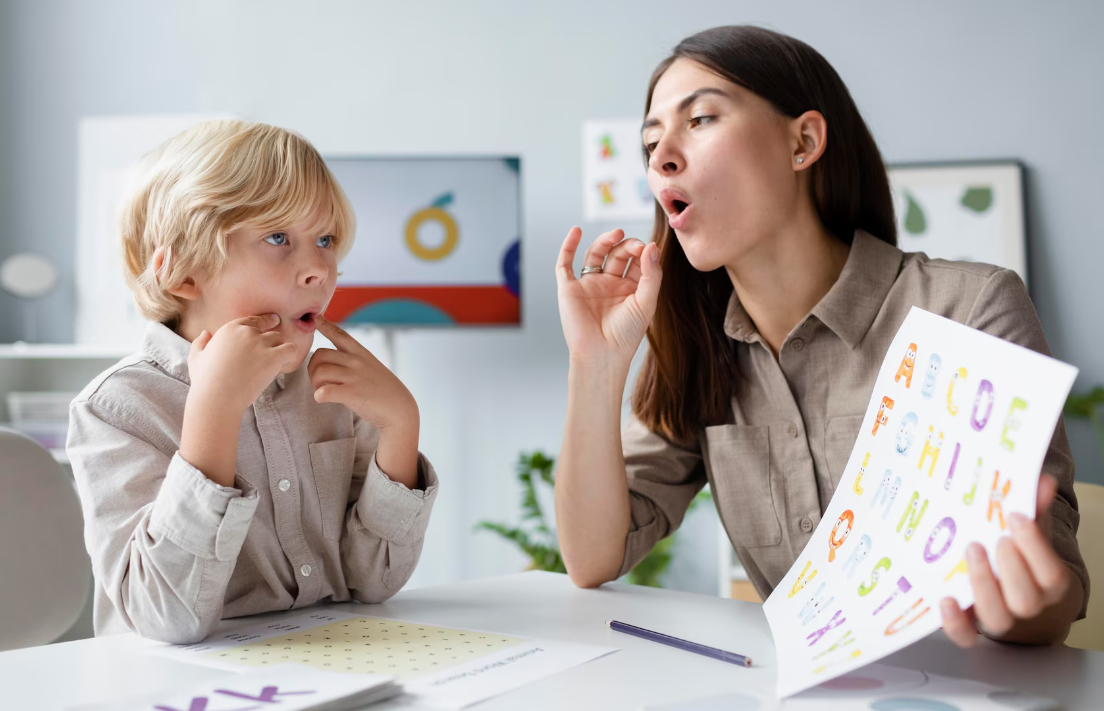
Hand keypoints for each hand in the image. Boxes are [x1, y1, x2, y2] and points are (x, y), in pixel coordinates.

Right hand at [187, 313, 298, 413]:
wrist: (217, 398)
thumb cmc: (204, 381)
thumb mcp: (196, 359)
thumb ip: (200, 343)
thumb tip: (206, 333)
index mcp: (230, 329)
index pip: (253, 321)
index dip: (263, 323)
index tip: (272, 323)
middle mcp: (247, 332)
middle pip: (268, 331)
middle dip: (269, 342)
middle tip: (270, 353)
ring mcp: (261, 344)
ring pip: (279, 339)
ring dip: (278, 349)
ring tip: (274, 362)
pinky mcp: (273, 357)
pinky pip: (291, 349)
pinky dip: (290, 355)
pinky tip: (284, 363)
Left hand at [309, 316, 417, 429]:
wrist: (400, 409)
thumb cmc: (384, 391)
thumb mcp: (371, 367)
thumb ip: (353, 362)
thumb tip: (331, 363)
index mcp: (361, 353)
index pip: (340, 334)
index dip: (326, 326)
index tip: (316, 319)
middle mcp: (357, 361)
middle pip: (320, 354)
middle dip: (312, 368)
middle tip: (318, 382)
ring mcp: (355, 376)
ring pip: (319, 372)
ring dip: (315, 384)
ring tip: (322, 392)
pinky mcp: (353, 393)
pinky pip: (325, 391)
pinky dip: (318, 395)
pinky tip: (322, 399)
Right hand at [555, 227, 661, 364]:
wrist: (602, 354)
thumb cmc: (626, 335)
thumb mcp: (646, 302)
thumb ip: (651, 274)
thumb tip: (651, 245)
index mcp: (629, 288)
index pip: (636, 260)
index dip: (642, 251)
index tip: (648, 249)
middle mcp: (609, 284)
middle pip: (617, 254)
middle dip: (626, 246)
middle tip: (635, 245)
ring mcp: (589, 285)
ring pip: (595, 254)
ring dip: (605, 241)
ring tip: (616, 233)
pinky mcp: (569, 288)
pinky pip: (565, 263)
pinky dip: (569, 246)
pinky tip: (576, 231)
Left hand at [941, 474, 1074, 645]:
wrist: (1019, 599)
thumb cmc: (1023, 561)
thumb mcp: (1031, 535)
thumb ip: (1034, 509)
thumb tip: (1042, 481)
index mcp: (1049, 583)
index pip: (1050, 572)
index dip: (1034, 546)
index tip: (1016, 517)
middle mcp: (1027, 606)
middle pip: (1025, 599)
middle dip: (1010, 566)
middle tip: (994, 537)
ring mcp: (999, 618)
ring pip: (997, 617)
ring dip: (983, 585)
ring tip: (971, 550)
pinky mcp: (972, 626)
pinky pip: (966, 636)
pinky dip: (955, 623)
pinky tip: (945, 599)